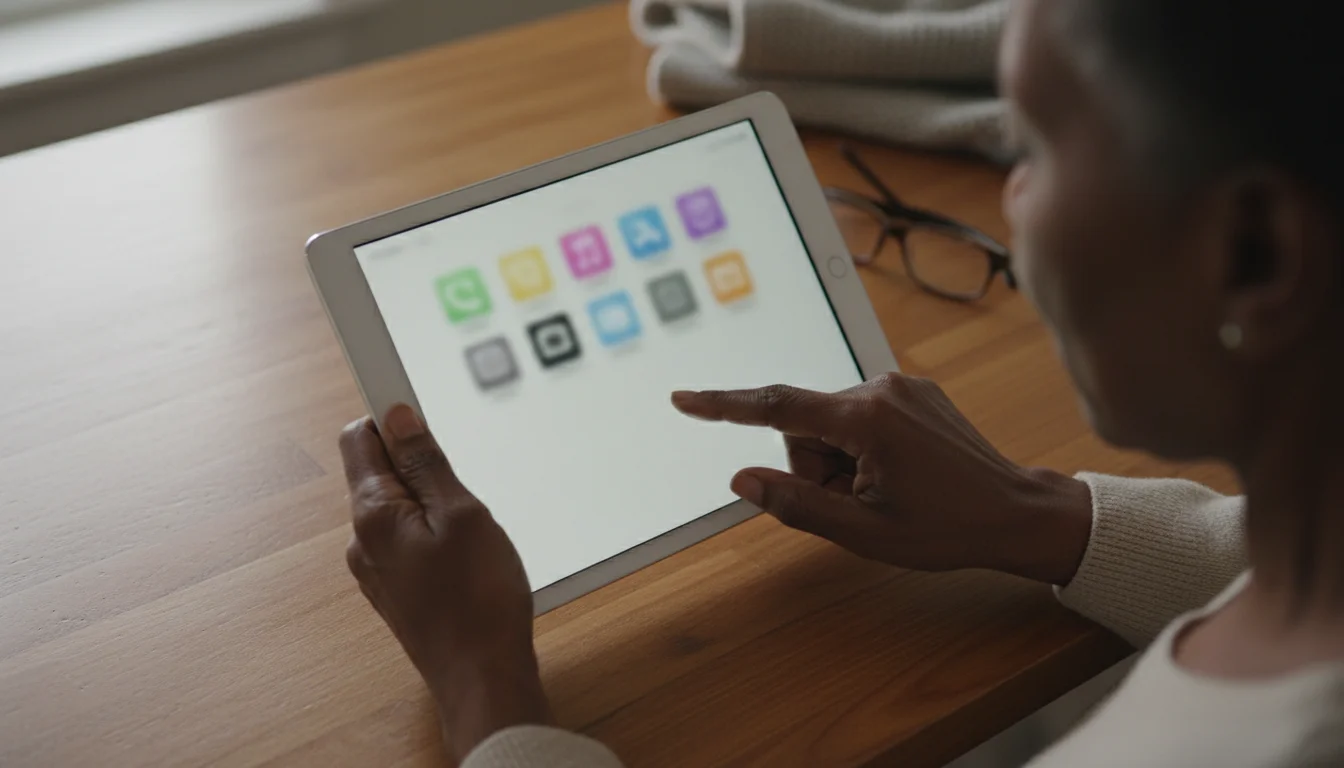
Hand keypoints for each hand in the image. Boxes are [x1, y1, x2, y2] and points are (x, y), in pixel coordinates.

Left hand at [340, 404, 550, 763]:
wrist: (483, 676)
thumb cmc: (478, 602)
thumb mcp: (462, 514)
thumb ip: (426, 462)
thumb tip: (399, 417)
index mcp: (372, 514)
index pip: (361, 437)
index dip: (390, 414)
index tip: (412, 400)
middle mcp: (363, 540)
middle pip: (380, 470)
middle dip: (421, 464)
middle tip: (463, 485)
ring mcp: (376, 567)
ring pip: (399, 507)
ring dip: (432, 501)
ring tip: (472, 530)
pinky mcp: (396, 587)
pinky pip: (407, 538)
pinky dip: (434, 532)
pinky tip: (467, 555)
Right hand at [672, 374, 1093, 584]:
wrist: (1016, 513)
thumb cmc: (946, 528)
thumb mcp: (863, 531)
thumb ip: (795, 504)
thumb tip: (743, 480)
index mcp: (865, 419)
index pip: (775, 407)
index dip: (723, 406)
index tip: (684, 398)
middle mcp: (880, 388)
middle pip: (805, 426)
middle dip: (815, 466)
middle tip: (857, 502)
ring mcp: (900, 386)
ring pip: (830, 423)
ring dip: (840, 460)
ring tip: (883, 490)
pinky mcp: (913, 392)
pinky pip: (860, 417)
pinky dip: (862, 447)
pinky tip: (899, 474)